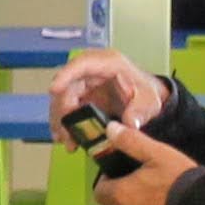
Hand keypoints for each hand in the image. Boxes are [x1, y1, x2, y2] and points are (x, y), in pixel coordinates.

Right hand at [47, 50, 165, 142]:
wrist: (145, 98)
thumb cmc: (146, 92)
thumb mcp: (149, 100)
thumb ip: (141, 111)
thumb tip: (130, 123)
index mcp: (109, 63)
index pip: (82, 64)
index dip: (66, 75)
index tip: (54, 89)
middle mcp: (91, 71)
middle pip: (67, 86)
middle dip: (63, 110)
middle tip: (65, 131)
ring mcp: (83, 83)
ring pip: (62, 100)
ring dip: (61, 121)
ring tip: (67, 141)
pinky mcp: (79, 96)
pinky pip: (66, 109)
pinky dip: (64, 124)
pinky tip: (66, 138)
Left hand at [89, 118, 195, 204]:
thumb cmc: (178, 179)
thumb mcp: (156, 153)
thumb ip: (130, 141)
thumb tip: (110, 129)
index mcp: (119, 195)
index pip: (99, 191)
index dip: (106, 182)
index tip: (119, 176)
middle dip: (112, 199)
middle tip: (131, 187)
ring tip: (144, 202)